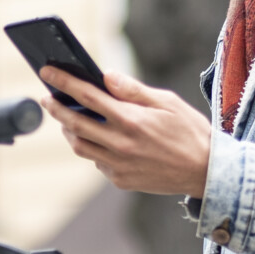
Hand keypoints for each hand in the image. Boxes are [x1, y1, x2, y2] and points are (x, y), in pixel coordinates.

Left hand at [39, 67, 211, 197]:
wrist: (207, 172)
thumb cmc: (190, 131)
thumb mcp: (167, 102)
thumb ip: (132, 90)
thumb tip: (106, 76)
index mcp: (130, 120)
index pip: (87, 96)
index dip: (63, 82)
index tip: (47, 72)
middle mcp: (120, 144)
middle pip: (74, 123)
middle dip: (56, 108)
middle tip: (47, 98)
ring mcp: (118, 166)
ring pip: (80, 146)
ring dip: (69, 130)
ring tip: (68, 118)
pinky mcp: (120, 181)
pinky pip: (96, 161)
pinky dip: (92, 147)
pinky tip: (97, 138)